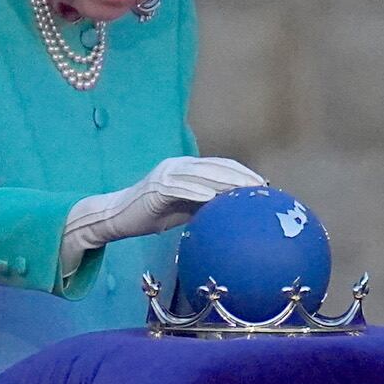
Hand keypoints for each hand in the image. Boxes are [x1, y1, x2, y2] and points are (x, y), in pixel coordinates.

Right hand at [59, 155, 267, 278]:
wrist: (120, 218)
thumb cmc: (155, 215)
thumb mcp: (186, 209)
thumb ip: (207, 205)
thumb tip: (235, 213)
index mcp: (187, 168)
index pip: (220, 166)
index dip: (242, 172)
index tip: (263, 184)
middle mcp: (178, 166)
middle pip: (214, 167)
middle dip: (239, 176)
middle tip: (260, 187)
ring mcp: (166, 174)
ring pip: (200, 175)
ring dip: (224, 182)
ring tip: (243, 191)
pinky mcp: (156, 187)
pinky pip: (180, 188)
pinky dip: (197, 192)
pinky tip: (212, 198)